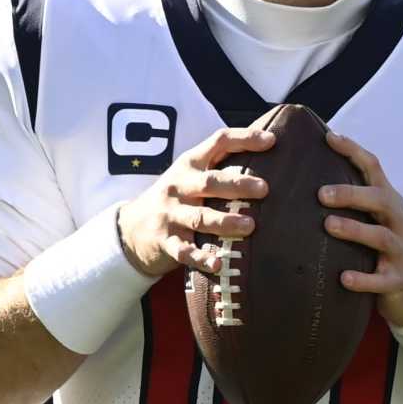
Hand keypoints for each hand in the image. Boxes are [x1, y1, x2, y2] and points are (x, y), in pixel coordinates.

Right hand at [116, 126, 273, 277]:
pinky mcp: (165, 242)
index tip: (272, 140)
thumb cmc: (176, 197)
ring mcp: (170, 215)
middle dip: (237, 185)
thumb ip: (220, 164)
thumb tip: (268, 146)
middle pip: (209, 182)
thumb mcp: (190, 175)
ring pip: (200, 218)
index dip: (244, 139)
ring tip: (250, 226)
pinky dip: (201, 258)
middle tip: (264, 189)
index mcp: (190, 164)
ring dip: (225, 222)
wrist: (130, 227)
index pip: (218, 142)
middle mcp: (179, 187)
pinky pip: (184, 251)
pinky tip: (217, 264)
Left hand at [319, 134, 402, 327]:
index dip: (354, 151)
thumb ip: (355, 198)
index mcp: (389, 202)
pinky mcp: (398, 279)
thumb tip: (309, 174)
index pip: (374, 168)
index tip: (329, 138)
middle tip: (321, 194)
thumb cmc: (387, 243)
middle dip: (352, 194)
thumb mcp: (378, 216)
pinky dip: (363, 279)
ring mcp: (401, 251)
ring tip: (329, 225)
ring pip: (381, 237)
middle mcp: (398, 222)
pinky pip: (381, 279)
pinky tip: (344, 278)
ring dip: (355, 230)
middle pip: (380, 200)